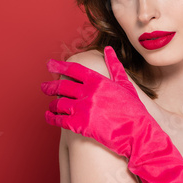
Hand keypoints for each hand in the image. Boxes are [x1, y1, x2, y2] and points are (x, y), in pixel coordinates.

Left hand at [41, 46, 182, 182]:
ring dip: (52, 104)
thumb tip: (109, 50)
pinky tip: (49, 117)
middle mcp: (89, 92)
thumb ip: (114, 66)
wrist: (138, 133)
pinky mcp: (81, 125)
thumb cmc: (133, 109)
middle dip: (50, 86)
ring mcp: (84, 108)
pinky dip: (52, 118)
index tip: (50, 64)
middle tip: (44, 86)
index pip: (74, 70)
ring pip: (59, 104)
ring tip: (50, 105)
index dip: (59, 66)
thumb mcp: (125, 84)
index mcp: (99, 81)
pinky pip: (60, 120)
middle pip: (63, 86)